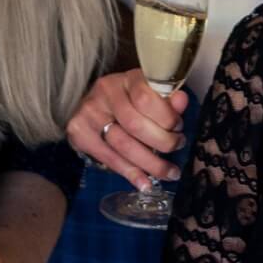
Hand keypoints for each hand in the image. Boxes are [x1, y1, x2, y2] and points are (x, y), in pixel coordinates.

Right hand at [67, 68, 188, 191]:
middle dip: (162, 142)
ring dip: (150, 163)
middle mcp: (105, 92)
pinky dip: (131, 174)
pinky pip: (110, 159)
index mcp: (126, 78)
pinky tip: (145, 183)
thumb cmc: (130, 100)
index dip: (166, 117)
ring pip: (123, 145)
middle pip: (134, 124)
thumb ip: (167, 100)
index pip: (145, 97)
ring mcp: (89, 112)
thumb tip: (182, 101)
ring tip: (169, 172)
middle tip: (177, 147)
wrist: (95, 106)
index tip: (179, 127)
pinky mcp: (80, 133)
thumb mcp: (150, 94)